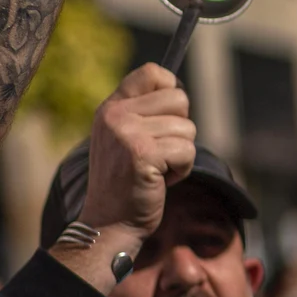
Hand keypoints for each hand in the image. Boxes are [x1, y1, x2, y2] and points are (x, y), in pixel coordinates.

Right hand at [74, 64, 195, 243]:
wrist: (108, 224)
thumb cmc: (126, 182)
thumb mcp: (123, 138)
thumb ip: (142, 112)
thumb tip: (178, 88)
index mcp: (111, 107)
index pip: (153, 72)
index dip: (171, 91)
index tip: (165, 118)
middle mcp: (116, 115)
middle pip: (180, 99)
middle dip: (180, 129)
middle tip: (159, 153)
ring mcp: (127, 134)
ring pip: (188, 129)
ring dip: (181, 154)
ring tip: (156, 170)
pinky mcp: (143, 155)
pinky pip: (187, 151)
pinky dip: (182, 170)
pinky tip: (160, 181)